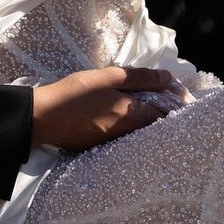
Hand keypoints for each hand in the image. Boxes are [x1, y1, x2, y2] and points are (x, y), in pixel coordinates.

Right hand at [31, 65, 173, 150]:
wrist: (42, 117)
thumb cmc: (74, 93)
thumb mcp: (108, 77)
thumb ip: (139, 77)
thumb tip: (167, 78)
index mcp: (132, 115)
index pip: (166, 115)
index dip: (176, 105)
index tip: (181, 96)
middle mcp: (127, 134)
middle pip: (154, 126)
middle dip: (163, 113)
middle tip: (165, 98)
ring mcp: (113, 143)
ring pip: (139, 132)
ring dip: (146, 120)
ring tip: (145, 103)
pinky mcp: (99, 146)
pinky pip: (124, 137)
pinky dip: (129, 126)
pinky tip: (121, 115)